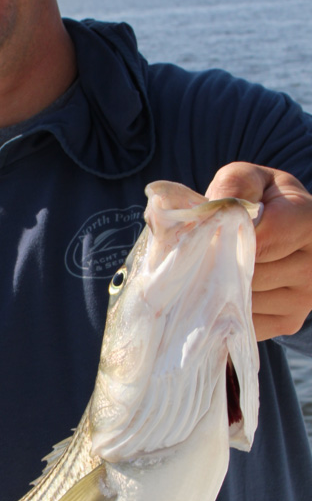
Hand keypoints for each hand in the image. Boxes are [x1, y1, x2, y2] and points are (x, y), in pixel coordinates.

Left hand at [205, 162, 311, 340]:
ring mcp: (305, 299)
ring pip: (244, 300)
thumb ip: (232, 187)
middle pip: (250, 273)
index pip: (261, 241)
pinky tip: (221, 289)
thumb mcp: (247, 179)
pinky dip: (224, 308)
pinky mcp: (288, 322)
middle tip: (200, 252)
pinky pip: (243, 320)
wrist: (283, 227)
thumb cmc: (259, 199)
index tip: (206, 234)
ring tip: (211, 267)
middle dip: (217, 263)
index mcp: (311, 222)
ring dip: (218, 287)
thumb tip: (209, 215)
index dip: (225, 239)